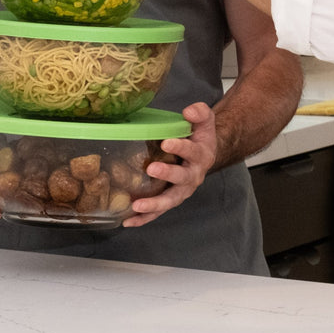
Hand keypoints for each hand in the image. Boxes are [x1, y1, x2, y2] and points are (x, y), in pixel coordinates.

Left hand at [121, 101, 217, 227]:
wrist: (205, 153)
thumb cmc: (200, 136)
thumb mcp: (204, 120)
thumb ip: (200, 113)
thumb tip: (188, 112)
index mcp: (201, 155)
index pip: (192, 151)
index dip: (180, 147)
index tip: (167, 142)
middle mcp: (193, 175)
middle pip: (182, 178)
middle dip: (167, 174)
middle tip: (151, 169)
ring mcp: (181, 191)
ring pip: (170, 201)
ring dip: (154, 204)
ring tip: (137, 205)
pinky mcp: (170, 200)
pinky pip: (158, 212)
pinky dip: (144, 218)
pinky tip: (128, 221)